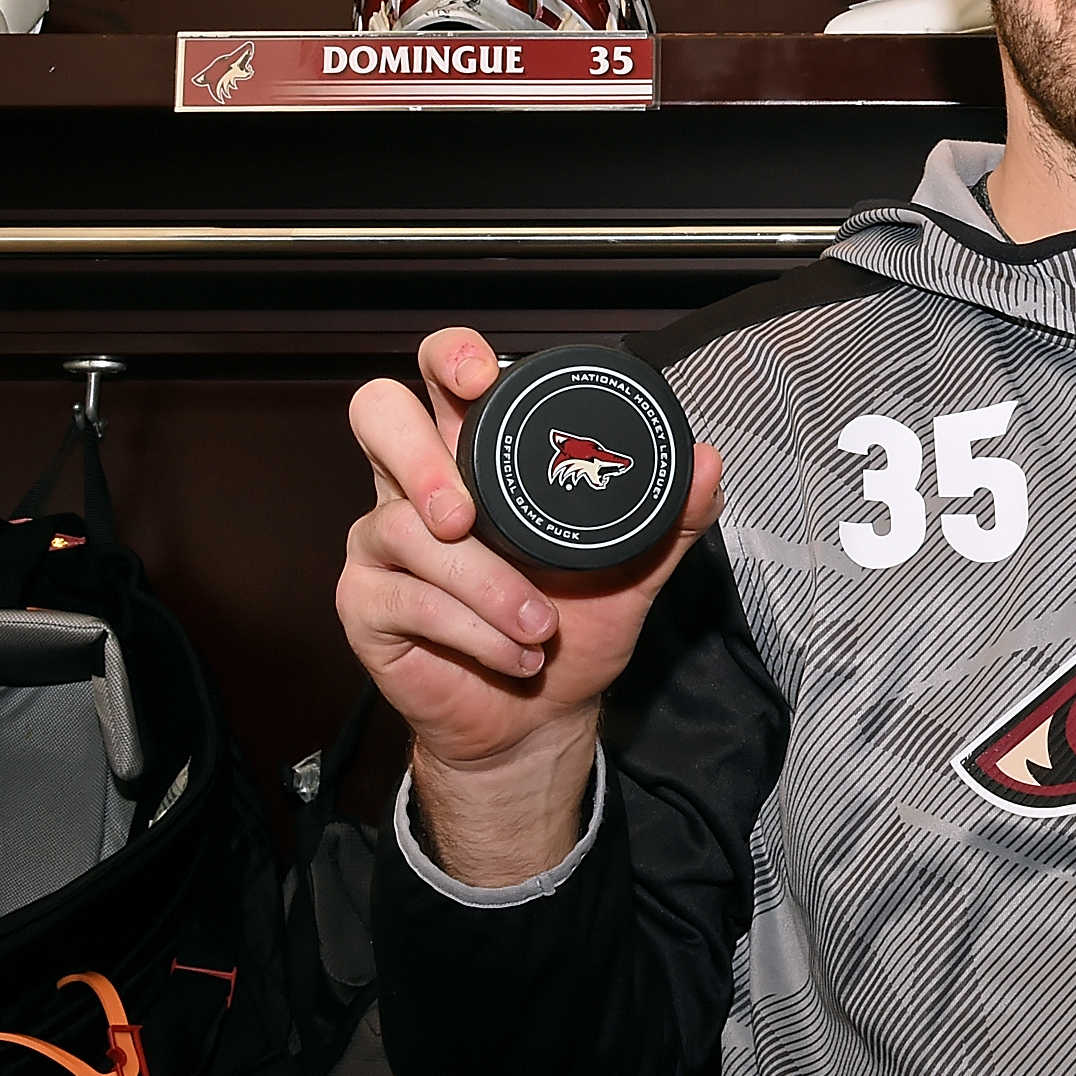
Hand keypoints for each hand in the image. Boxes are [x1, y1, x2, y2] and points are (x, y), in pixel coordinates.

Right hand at [337, 326, 720, 883]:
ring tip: (541, 624)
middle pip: (376, 414)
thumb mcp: (634, 569)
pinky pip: (409, 600)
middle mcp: (418, 485)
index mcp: (476, 454)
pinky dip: (474, 630)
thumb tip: (708, 464)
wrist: (539, 718)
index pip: (440, 373)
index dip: (450, 357)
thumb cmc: (574, 628)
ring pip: (403, 527)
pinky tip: (516, 651)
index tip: (479, 378)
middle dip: (417, 454)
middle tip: (464, 511)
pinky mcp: (366, 604)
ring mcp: (383, 542)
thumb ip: (670, 517)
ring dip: (484, 584)